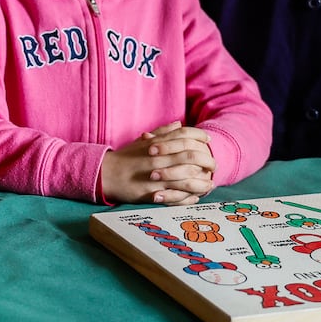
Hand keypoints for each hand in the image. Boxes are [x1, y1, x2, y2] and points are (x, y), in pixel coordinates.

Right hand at [100, 121, 215, 205]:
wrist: (105, 174)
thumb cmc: (126, 157)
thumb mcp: (142, 142)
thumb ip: (162, 132)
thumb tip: (178, 123)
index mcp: (156, 144)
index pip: (183, 135)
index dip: (199, 136)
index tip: (209, 139)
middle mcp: (157, 159)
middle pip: (190, 156)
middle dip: (206, 160)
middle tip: (215, 164)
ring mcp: (155, 178)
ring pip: (186, 179)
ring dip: (202, 183)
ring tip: (210, 184)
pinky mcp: (151, 194)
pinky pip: (176, 198)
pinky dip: (188, 198)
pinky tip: (196, 197)